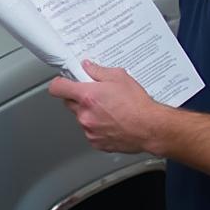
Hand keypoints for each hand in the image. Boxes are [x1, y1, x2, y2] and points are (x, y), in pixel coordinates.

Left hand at [48, 60, 164, 153]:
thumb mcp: (119, 78)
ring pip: (81, 117)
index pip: (57, 88)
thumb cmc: (138, 105)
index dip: (60, 83)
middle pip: (69, 102)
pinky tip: (112, 122)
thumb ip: (98, 71)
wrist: (151, 128)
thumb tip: (87, 67)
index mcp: (87, 96)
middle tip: (95, 95)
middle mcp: (84, 114)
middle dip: (78, 98)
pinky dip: (98, 127)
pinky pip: (90, 131)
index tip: (65, 82)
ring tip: (109, 110)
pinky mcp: (95, 141)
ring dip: (90, 113)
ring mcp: (89, 129)